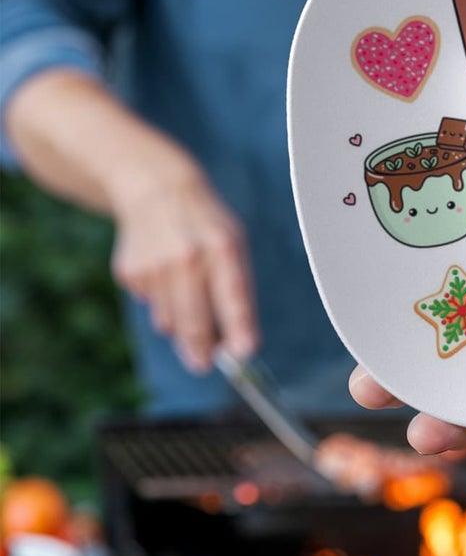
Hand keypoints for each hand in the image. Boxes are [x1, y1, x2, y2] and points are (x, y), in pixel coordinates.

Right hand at [109, 159, 258, 373]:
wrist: (158, 190)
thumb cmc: (206, 224)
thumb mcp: (233, 242)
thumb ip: (236, 287)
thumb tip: (237, 339)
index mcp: (221, 245)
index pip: (234, 293)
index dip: (240, 326)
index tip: (245, 352)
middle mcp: (187, 257)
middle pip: (195, 320)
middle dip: (201, 349)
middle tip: (204, 364)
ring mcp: (155, 266)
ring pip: (169, 321)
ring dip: (181, 324)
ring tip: (187, 295)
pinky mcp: (130, 273)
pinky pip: (150, 306)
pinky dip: (160, 301)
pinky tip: (164, 275)